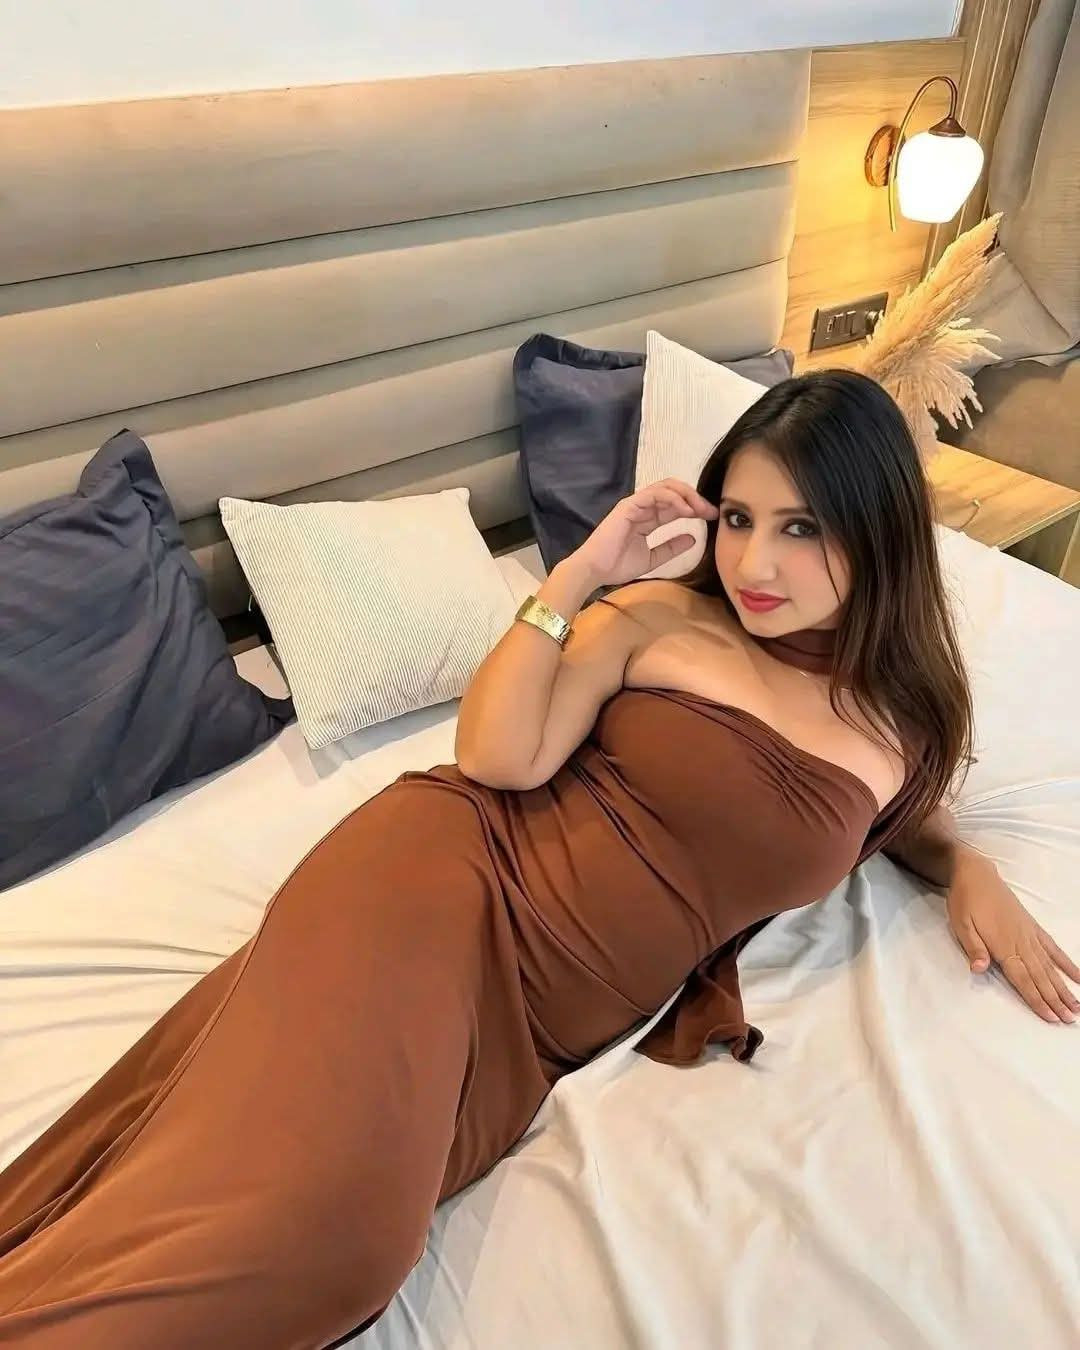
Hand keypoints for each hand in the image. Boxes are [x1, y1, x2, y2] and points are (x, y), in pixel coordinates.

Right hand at [571, 479, 719, 588]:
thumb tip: (693, 538)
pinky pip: (655, 494)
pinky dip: (673, 499)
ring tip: (700, 509)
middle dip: (695, 498)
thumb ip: (671, 547)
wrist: (595, 571)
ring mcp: (635, 504)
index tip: (712, 516)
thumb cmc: (617, 566)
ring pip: (666, 487)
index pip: (675, 505)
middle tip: (711, 510)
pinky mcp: (629, 505)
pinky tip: (686, 511)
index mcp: (647, 518)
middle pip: (674, 491)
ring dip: (687, 495)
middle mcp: (643, 507)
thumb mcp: (653, 558)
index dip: (695, 507)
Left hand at [946, 856, 1079, 1022]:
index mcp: (1003, 945)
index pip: (1023, 978)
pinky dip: (1066, 963)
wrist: (976, 874)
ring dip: (1064, 987)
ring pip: (1050, 966)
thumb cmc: (965, 901)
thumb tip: (978, 970)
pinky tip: (1077, 976)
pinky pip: (1053, 948)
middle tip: (1071, 1020)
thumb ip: (973, 948)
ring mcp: (1030, 934)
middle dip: (1056, 1000)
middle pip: (1041, 977)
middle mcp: (1021, 942)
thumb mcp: (961, 925)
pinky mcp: (1033, 927)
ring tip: (1077, 1006)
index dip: (1037, 999)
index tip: (1051, 1017)